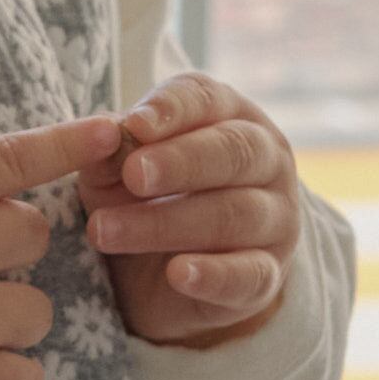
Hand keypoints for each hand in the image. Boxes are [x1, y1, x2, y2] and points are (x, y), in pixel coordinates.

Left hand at [77, 75, 305, 345]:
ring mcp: (276, 218)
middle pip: (234, 150)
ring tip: (107, 231)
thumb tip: (102, 135)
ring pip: (235, 213)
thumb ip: (110, 152)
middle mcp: (266, 160)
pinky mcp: (268, 274)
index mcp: (229, 116)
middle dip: (181, 161)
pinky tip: (177, 273)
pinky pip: (250, 273)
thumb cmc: (146, 200)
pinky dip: (214, 274)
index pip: (208, 99)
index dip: (173, 109)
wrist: (163, 280)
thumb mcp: (116, 172)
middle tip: (134, 175)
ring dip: (168, 223)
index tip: (135, 125)